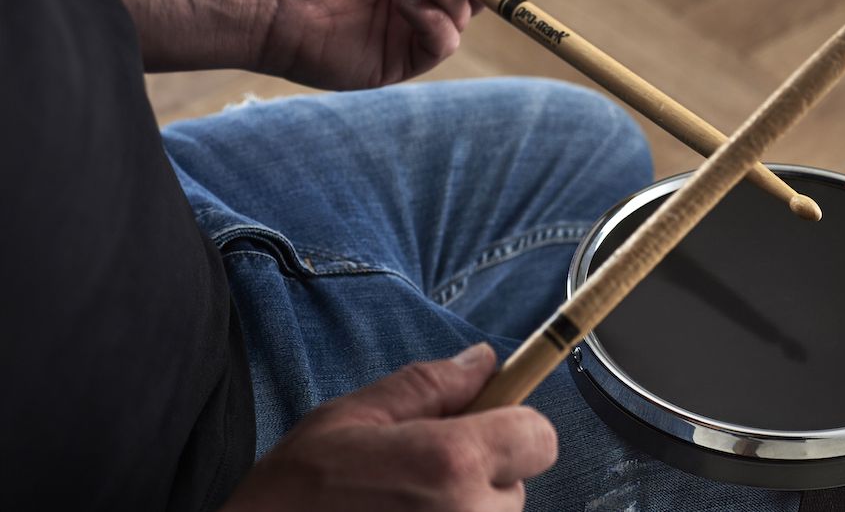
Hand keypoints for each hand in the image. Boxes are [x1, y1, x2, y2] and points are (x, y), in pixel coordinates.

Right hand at [221, 343, 556, 510]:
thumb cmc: (292, 496)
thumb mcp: (351, 418)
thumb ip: (428, 386)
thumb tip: (484, 360)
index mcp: (452, 464)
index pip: (539, 437)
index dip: (513, 427)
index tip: (480, 427)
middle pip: (516, 485)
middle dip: (481, 475)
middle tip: (415, 477)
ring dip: (464, 510)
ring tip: (399, 509)